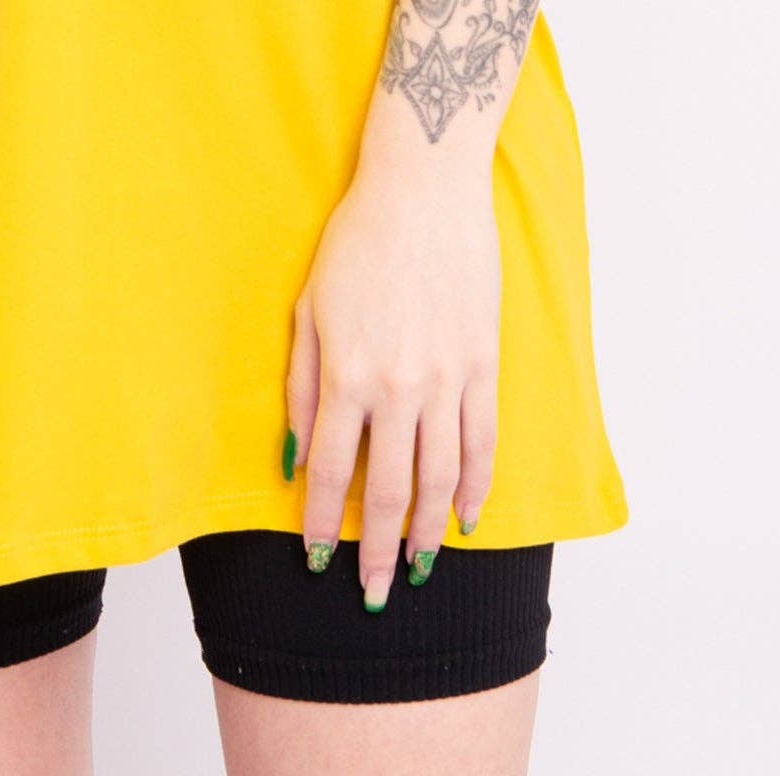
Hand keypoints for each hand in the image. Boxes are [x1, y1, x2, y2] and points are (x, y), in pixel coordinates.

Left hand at [286, 153, 499, 602]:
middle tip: (373, 590)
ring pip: (441, 478)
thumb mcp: (308, 308)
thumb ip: (302, 386)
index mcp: (348, 374)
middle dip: (379, 549)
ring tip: (420, 567)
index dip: (325, 522)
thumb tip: (296, 455)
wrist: (424, 190)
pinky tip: (469, 517)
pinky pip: (483, 442)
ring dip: (429, 531)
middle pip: (390, 490)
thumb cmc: (356, 241)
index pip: (333, 472)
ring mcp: (447, 378)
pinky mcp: (483, 364)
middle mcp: (399, 387)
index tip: (318, 557)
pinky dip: (477, 487)